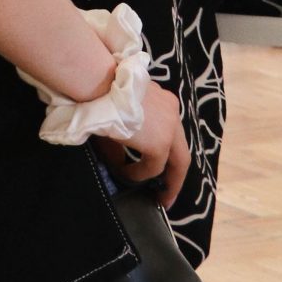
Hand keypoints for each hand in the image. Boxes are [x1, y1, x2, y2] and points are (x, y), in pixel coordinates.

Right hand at [94, 81, 189, 208]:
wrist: (100, 85)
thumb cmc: (104, 94)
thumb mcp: (120, 115)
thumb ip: (126, 139)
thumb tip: (120, 162)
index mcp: (164, 102)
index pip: (172, 133)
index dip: (168, 153)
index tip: (163, 169)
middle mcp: (172, 113)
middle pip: (182, 153)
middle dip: (175, 177)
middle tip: (167, 196)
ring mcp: (169, 129)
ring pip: (173, 162)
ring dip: (160, 179)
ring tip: (152, 195)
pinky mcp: (160, 144)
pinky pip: (153, 167)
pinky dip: (140, 174)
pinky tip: (126, 174)